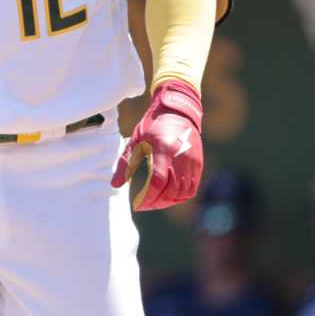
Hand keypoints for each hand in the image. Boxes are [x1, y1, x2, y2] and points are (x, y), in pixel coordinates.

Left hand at [112, 78, 203, 210]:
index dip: (148, 197)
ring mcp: (192, 162)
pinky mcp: (198, 164)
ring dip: (168, 202)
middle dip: (155, 202)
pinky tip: (169, 197)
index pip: (158, 182)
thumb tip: (115, 184)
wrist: (178, 111)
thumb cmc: (154, 125)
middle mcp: (180, 158)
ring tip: (155, 202)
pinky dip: (180, 197)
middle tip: (144, 205)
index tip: (138, 204)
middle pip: (170, 191)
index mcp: (163, 150)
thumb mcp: (136, 140)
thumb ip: (126, 163)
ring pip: (182, 193)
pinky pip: (191, 188)